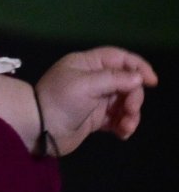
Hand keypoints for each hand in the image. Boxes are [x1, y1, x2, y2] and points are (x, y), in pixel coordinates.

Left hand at [36, 47, 156, 155]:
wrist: (39, 128)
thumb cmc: (59, 100)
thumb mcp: (86, 85)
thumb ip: (113, 79)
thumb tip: (138, 77)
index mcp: (87, 64)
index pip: (118, 58)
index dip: (137, 66)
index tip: (152, 81)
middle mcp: (93, 79)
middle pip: (125, 82)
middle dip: (133, 97)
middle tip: (130, 111)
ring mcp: (95, 99)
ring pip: (124, 102)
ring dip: (130, 114)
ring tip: (126, 127)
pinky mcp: (96, 118)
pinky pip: (117, 118)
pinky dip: (123, 125)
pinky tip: (122, 133)